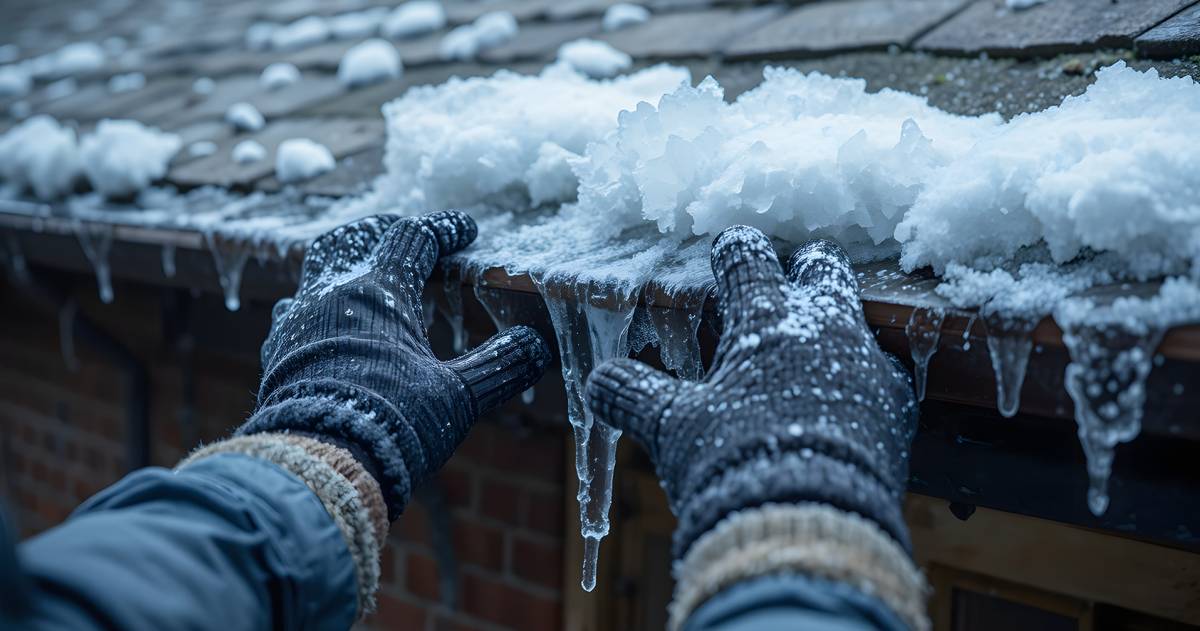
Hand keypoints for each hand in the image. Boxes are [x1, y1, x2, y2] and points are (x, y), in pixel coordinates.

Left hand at [241, 210, 550, 517]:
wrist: (315, 470)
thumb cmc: (391, 425)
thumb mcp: (458, 396)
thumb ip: (499, 367)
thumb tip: (538, 345)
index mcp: (377, 292)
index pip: (412, 239)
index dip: (443, 230)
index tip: (465, 230)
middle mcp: (328, 297)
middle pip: (350, 240)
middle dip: (383, 232)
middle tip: (409, 238)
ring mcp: (295, 327)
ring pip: (316, 275)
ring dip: (346, 270)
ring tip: (371, 284)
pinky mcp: (276, 360)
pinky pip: (295, 315)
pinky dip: (321, 309)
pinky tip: (330, 330)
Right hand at [585, 227, 917, 557]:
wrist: (809, 526)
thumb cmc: (731, 462)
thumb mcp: (670, 427)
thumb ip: (632, 394)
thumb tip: (595, 380)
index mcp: (766, 317)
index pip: (749, 259)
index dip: (734, 251)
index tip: (728, 248)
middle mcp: (826, 327)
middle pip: (824, 270)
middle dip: (805, 268)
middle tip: (793, 274)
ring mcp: (869, 365)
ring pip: (861, 321)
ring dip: (838, 325)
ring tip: (820, 343)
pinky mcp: (897, 410)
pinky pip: (884, 376)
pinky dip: (864, 379)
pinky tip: (852, 400)